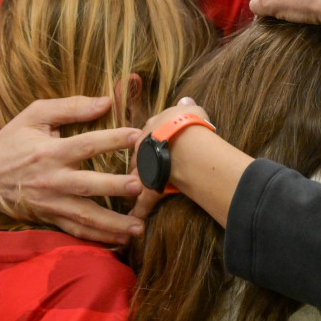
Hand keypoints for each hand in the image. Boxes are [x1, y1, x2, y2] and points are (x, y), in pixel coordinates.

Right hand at [0, 96, 143, 243]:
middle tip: (139, 186)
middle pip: (87, 185)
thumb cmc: (13, 139)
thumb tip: (106, 101)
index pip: (86, 145)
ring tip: (138, 227)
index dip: (112, 140)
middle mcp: (52, 180)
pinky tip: (119, 240)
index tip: (136, 136)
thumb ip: (71, 107)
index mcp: (50, 152)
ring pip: (84, 216)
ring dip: (112, 223)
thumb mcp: (35, 115)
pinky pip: (75, 230)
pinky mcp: (49, 217)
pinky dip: (97, 237)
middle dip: (114, 187)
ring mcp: (51, 202)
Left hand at [129, 98, 212, 216]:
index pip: (146, 135)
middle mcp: (143, 148)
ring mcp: (145, 168)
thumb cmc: (190, 124)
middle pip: (138, 158)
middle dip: (139, 165)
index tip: (153, 147)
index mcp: (151, 128)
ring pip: (136, 179)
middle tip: (137, 172)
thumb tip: (186, 102)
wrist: (186, 144)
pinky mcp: (151, 186)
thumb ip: (186, 107)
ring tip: (129, 195)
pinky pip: (143, 200)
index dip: (151, 141)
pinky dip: (140, 210)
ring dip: (132, 187)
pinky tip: (134, 219)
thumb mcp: (191, 110)